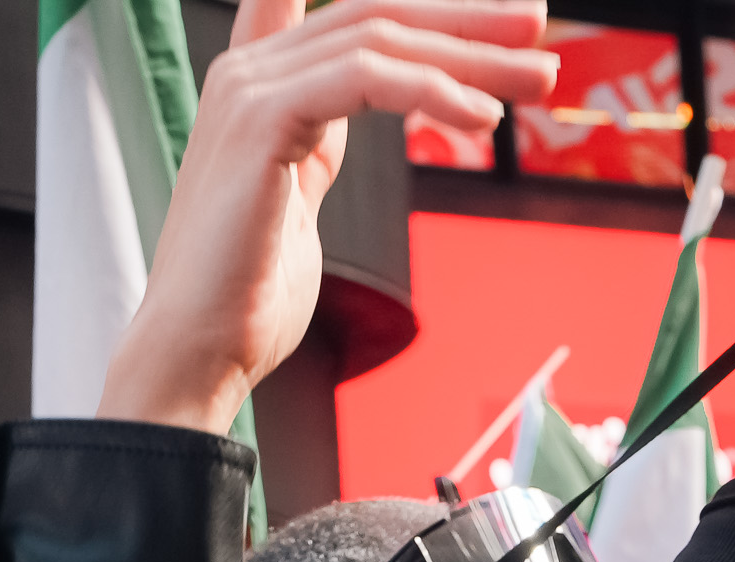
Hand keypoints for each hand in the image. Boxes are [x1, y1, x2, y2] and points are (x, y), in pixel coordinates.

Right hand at [98, 0, 555, 434]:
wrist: (196, 352)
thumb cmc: (246, 299)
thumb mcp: (295, 198)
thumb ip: (319, 144)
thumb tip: (356, 116)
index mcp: (259, 85)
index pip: (345, 11)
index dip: (416, 5)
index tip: (490, 18)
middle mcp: (249, 73)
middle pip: (376, 10)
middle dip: (468, 18)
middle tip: (538, 28)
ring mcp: (251, 92)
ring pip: (382, 37)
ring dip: (471, 56)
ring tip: (534, 81)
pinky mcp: (264, 123)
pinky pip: (367, 79)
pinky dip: (432, 93)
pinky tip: (479, 119)